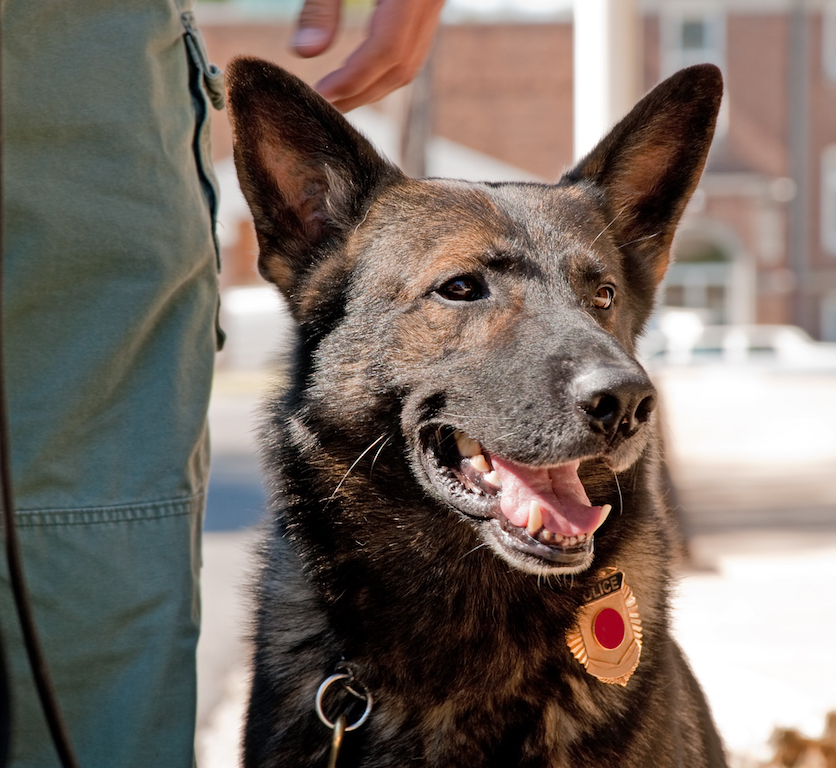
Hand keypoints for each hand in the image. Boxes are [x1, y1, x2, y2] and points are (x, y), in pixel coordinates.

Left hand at [291, 0, 444, 111]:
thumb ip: (321, 2)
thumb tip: (303, 52)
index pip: (386, 49)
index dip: (352, 79)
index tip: (319, 95)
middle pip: (402, 65)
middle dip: (362, 93)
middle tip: (323, 108)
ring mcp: (435, 0)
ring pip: (410, 61)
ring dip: (373, 86)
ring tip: (336, 96)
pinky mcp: (428, 0)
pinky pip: (412, 46)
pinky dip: (384, 66)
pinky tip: (354, 72)